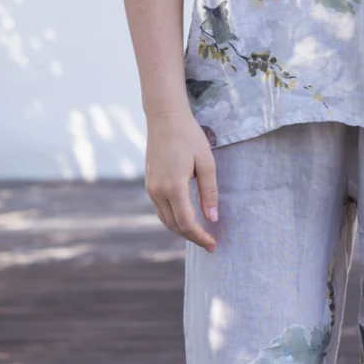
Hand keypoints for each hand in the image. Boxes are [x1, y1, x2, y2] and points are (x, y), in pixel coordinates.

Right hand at [144, 108, 218, 249]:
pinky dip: (173, 220)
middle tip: (210, 244)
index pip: (187, 223)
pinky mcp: (149, 184)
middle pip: (175, 226)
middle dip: (192, 237)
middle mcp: (158, 191)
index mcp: (173, 187)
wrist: (165, 119)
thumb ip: (209, 192)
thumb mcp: (206, 163)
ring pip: (165, 220)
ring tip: (199, 235)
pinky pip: (160, 210)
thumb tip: (212, 219)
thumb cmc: (189, 137)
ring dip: (182, 231)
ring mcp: (151, 188)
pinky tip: (186, 220)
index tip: (213, 244)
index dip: (200, 237)